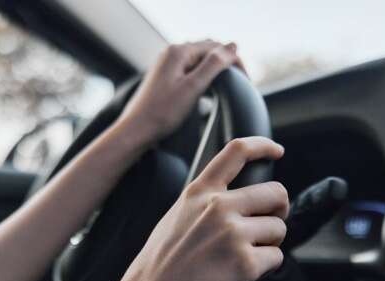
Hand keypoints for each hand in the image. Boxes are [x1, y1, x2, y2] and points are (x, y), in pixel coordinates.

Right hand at [109, 137, 288, 280]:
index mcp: (198, 193)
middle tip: (268, 226)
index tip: (276, 151)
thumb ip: (203, 205)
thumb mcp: (173, 220)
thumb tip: (236, 202)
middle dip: (278, 211)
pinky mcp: (245, 263)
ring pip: (279, 228)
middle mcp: (218, 207)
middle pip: (275, 193)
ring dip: (269, 244)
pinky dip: (266, 268)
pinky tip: (242, 275)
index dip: (263, 146)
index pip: (237, 152)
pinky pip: (277, 258)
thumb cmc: (157, 270)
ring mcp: (232, 234)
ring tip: (242, 258)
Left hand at [118, 40, 245, 144]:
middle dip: (226, 63)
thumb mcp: (193, 87)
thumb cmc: (162, 113)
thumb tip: (233, 46)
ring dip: (215, 70)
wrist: (137, 131)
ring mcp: (167, 65)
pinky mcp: (165, 78)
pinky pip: (189, 70)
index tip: (247, 80)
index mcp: (178, 51)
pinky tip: (209, 89)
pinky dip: (203, 76)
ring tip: (229, 85)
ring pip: (199, 60)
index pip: (216, 47)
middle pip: (208, 51)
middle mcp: (171, 53)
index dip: (234, 61)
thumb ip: (214, 65)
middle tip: (241, 82)